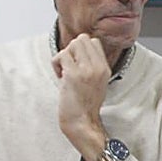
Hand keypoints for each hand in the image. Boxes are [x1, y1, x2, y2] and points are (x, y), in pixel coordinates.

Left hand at [53, 34, 111, 160]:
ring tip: (64, 72)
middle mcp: (98, 66)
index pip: (94, 41)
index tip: (77, 62)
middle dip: (71, 50)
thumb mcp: (98, 82)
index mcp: (105, 67)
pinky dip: (56, 64)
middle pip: (82, 39)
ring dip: (63, 57)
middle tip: (69, 65)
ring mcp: (86, 70)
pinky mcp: (73, 75)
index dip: (81, 49)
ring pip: (71, 45)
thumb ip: (93, 66)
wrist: (82, 121)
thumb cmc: (86, 105)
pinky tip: (60, 77)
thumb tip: (79, 51)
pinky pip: (61, 56)